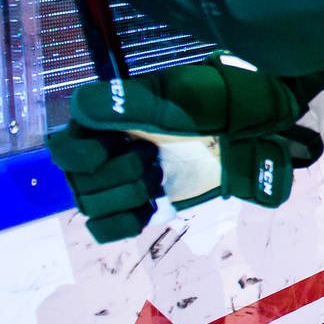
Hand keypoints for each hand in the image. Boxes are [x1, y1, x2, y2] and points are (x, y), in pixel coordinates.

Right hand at [45, 60, 322, 242]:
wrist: (260, 126)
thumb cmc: (223, 100)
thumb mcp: (182, 96)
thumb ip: (131, 103)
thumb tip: (81, 106)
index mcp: (110, 115)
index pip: (63, 145)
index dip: (79, 154)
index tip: (115, 150)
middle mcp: (109, 145)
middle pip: (78, 181)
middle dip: (116, 176)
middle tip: (153, 160)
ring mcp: (124, 175)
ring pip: (92, 205)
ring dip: (124, 197)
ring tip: (158, 178)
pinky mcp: (141, 201)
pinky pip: (106, 227)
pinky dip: (121, 223)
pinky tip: (147, 208)